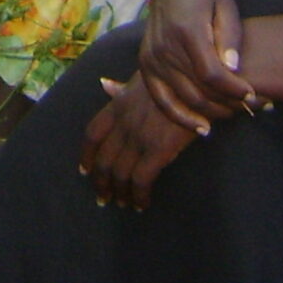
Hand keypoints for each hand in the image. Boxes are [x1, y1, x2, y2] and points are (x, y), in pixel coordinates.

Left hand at [79, 76, 204, 208]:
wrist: (197, 80)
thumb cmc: (173, 78)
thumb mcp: (141, 78)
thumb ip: (121, 88)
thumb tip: (104, 85)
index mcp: (117, 106)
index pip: (92, 134)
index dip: (86, 155)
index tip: (84, 171)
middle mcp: (124, 123)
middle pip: (103, 160)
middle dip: (101, 183)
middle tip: (103, 198)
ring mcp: (139, 137)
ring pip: (120, 174)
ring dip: (120, 193)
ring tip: (123, 204)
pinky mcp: (158, 150)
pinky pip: (141, 180)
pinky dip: (139, 196)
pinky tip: (142, 204)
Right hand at [135, 0, 261, 132]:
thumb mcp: (226, 6)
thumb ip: (231, 36)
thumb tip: (233, 68)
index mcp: (186, 30)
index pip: (211, 75)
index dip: (235, 90)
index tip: (254, 95)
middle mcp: (164, 47)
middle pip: (200, 91)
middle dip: (230, 104)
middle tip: (255, 107)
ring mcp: (152, 58)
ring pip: (186, 99)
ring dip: (213, 113)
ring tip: (236, 113)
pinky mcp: (146, 65)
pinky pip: (162, 100)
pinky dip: (182, 118)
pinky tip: (204, 128)